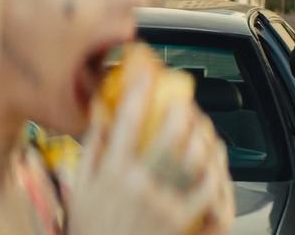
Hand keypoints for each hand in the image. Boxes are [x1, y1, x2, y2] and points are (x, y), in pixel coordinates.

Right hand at [69, 70, 233, 234]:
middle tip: (183, 99)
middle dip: (181, 108)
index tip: (146, 74)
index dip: (139, 91)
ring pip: (193, 155)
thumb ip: (91, 148)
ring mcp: (162, 201)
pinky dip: (213, 166)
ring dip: (201, 133)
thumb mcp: (81, 188)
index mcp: (111, 172)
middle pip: (169, 132)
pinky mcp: (181, 219)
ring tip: (200, 123)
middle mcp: (138, 183)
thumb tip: (99, 112)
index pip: (127, 120)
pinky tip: (212, 154)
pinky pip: (205, 186)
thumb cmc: (91, 228)